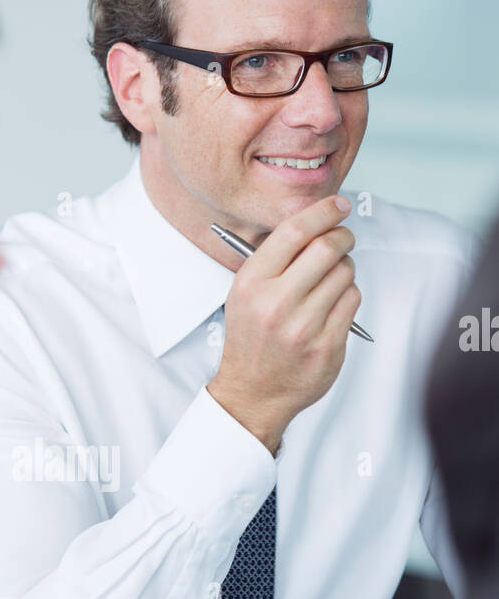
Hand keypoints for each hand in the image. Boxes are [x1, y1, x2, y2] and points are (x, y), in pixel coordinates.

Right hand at [207, 194, 359, 452]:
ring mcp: (304, 327)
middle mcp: (276, 303)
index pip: (295, 232)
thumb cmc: (252, 338)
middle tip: (342, 239)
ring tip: (328, 283)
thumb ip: (275, 259)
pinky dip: (347, 297)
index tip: (338, 206)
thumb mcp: (245, 293)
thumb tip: (317, 221)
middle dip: (342, 237)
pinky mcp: (327, 345)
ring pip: (345, 273)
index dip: (323, 212)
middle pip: (327, 248)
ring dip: (344, 270)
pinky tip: (331, 307)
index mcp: (252, 284)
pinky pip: (352, 301)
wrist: (253, 392)